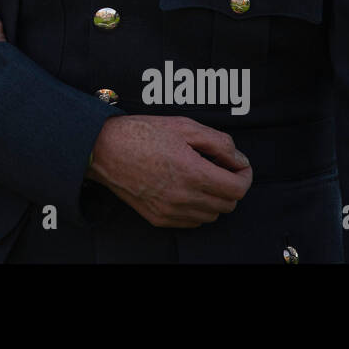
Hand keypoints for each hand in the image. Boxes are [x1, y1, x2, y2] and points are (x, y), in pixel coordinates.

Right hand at [87, 115, 252, 227]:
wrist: (104, 149)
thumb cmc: (141, 133)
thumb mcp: (184, 126)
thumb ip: (219, 142)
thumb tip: (239, 159)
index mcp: (192, 172)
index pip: (238, 189)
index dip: (245, 176)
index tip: (239, 166)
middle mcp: (184, 196)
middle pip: (228, 204)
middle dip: (231, 186)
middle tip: (222, 168)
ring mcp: (171, 211)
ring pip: (212, 215)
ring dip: (215, 198)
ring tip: (202, 177)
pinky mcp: (159, 218)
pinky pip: (192, 222)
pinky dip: (198, 209)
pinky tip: (188, 189)